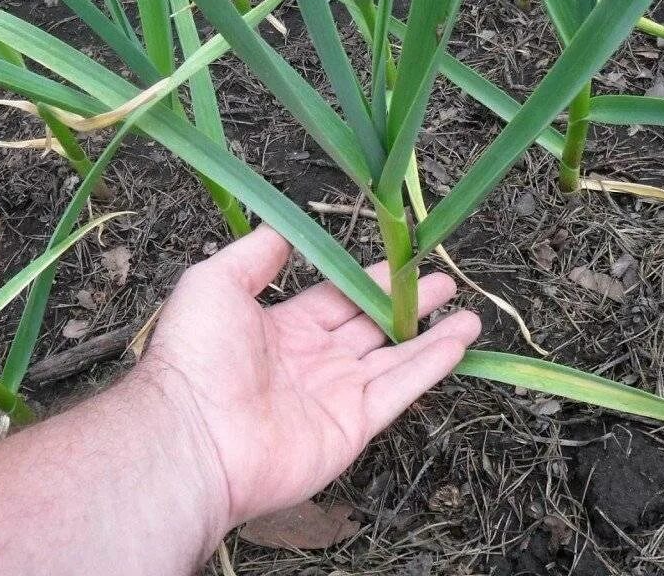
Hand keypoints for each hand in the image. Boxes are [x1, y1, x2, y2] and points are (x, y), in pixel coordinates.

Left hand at [142, 225, 480, 535]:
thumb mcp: (215, 284)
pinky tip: (459, 344)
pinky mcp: (352, 426)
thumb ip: (255, 256)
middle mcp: (314, 360)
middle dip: (408, 305)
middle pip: (373, 326)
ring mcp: (335, 395)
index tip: (405, 260)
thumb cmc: (196, 357)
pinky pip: (399, 389)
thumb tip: (282, 228)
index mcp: (284, 328)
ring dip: (433, 337)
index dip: (372, 278)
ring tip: (471, 316)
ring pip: (396, 358)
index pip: (339, 297)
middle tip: (444, 283)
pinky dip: (430, 366)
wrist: (192, 436)